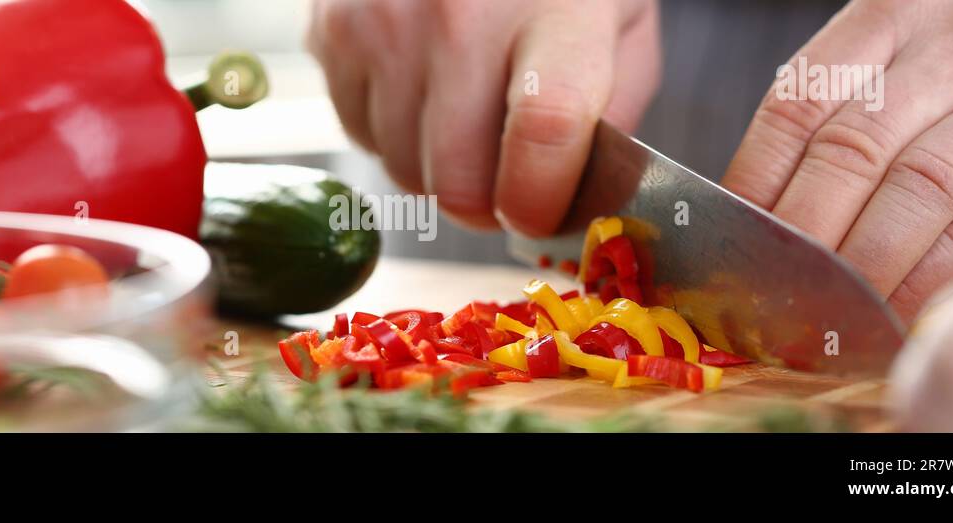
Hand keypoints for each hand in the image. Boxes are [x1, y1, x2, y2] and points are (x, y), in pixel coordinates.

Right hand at [307, 0, 661, 233]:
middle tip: (508, 186)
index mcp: (556, 10)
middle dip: (488, 205)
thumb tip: (571, 205)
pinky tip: (424, 88)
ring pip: (402, 170)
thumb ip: (612, 117)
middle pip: (458, 179)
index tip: (541, 215)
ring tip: (467, 120)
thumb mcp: (620, 22)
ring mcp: (383, 25)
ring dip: (439, 172)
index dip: (541, 201)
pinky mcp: (331, 31)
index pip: (545, 130)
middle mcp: (459, 17)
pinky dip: (394, 134)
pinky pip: (360, 136)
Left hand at [723, 0, 952, 322]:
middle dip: (805, 235)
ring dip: (863, 263)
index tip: (731, 248)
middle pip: (856, 148)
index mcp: (888, 18)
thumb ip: (808, 143)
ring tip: (823, 312)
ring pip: (922, 190)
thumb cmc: (919, 104)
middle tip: (771, 294)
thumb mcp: (862, 92)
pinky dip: (925, 280)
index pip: (799, 105)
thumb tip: (742, 234)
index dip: (756, 185)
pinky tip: (887, 311)